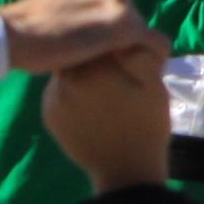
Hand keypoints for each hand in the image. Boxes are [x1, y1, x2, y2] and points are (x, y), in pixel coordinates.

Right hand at [0, 0, 164, 75]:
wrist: (11, 35)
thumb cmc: (33, 27)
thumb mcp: (68, 3)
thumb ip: (90, 6)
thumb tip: (107, 24)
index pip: (125, 4)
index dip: (115, 29)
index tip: (99, 47)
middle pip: (136, 18)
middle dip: (123, 40)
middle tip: (101, 59)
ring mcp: (120, 0)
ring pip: (143, 34)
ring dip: (130, 51)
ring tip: (106, 66)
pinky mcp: (125, 24)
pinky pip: (156, 45)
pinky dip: (150, 61)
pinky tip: (132, 73)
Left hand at [39, 47, 175, 189]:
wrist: (126, 169)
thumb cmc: (147, 125)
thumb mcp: (154, 85)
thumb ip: (138, 55)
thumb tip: (128, 34)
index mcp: (95, 67)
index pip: (99, 39)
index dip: (114, 41)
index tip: (126, 56)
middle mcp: (67, 78)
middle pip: (80, 53)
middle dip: (96, 56)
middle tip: (116, 76)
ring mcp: (53, 97)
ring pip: (68, 71)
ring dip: (83, 73)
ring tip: (105, 94)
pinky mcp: (48, 114)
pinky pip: (60, 92)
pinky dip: (74, 94)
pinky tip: (92, 108)